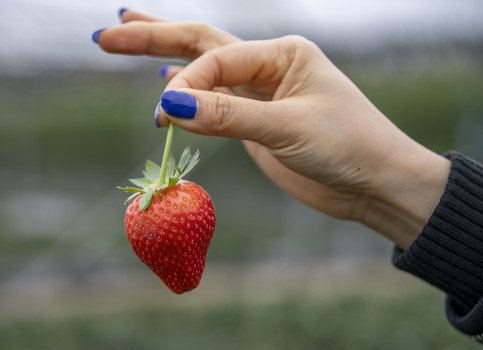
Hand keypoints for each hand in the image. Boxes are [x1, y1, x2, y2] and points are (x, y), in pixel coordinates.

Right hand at [94, 10, 450, 248]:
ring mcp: (260, 96)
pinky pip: (214, 103)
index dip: (186, 83)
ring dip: (166, 56)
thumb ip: (229, 115)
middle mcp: (268, 67)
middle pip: (201, 44)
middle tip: (108, 33)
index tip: (166, 112)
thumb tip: (169, 104)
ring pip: (204, 70)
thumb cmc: (349, 146)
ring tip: (127, 37)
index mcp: (282, 54)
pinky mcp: (256, 124)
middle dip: (153, 37)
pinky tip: (169, 82)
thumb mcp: (288, 127)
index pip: (216, 59)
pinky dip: (189, 91)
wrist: (374, 183)